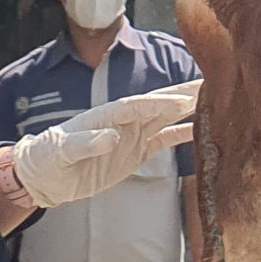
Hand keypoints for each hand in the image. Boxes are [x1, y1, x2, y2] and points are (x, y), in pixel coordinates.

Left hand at [11, 82, 201, 207]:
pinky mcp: (136, 152)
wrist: (45, 179)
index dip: (163, 102)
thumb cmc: (48, 159)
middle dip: (185, 93)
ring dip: (190, 109)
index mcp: (108, 115)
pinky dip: (183, 134)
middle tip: (213, 82)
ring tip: (215, 101)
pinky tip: (202, 131)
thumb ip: (86, 143)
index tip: (186, 100)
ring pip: (167, 118)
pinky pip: (164, 140)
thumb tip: (111, 137)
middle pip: (160, 103)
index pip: (140, 105)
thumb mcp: (62, 151)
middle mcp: (125, 121)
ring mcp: (132, 135)